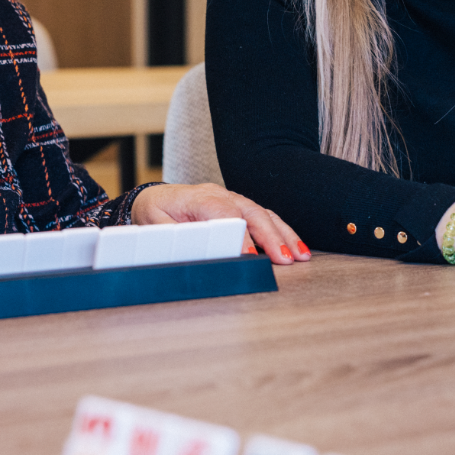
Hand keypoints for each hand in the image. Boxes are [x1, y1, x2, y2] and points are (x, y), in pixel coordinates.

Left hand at [132, 183, 307, 264]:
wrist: (153, 198)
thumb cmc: (155, 213)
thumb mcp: (156, 226)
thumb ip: (176, 238)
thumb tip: (195, 253)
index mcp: (199, 198)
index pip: (226, 215)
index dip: (240, 236)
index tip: (251, 256)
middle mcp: (220, 195)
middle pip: (252, 212)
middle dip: (272, 237)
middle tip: (285, 259)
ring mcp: (232, 199)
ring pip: (264, 214)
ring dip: (284, 235)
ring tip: (300, 256)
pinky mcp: (239, 207)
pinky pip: (264, 217)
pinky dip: (281, 232)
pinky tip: (294, 247)